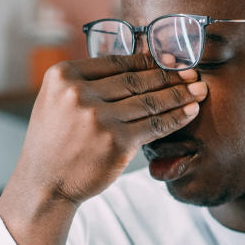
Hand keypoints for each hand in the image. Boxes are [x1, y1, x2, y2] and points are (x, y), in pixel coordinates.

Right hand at [14, 53, 204, 204]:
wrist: (45, 184)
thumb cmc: (56, 143)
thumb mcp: (58, 101)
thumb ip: (87, 82)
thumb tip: (133, 63)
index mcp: (63, 75)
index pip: (116, 62)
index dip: (148, 60)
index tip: (170, 60)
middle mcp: (78, 93)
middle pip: (135, 80)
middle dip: (169, 75)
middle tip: (193, 72)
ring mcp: (98, 117)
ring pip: (148, 101)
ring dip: (179, 95)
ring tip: (199, 90)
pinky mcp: (116, 141)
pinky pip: (154, 125)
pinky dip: (176, 117)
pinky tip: (191, 112)